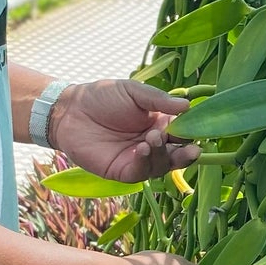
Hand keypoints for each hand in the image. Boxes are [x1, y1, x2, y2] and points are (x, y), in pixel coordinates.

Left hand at [50, 79, 197, 181]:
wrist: (70, 111)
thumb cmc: (102, 97)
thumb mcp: (133, 91)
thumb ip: (159, 100)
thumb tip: (187, 106)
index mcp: (160, 123)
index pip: (184, 133)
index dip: (191, 133)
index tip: (195, 128)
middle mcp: (154, 144)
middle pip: (179, 155)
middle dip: (187, 153)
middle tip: (192, 149)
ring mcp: (140, 159)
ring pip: (163, 165)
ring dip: (164, 154)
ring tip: (153, 138)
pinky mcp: (123, 171)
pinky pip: (142, 173)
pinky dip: (146, 162)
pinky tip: (143, 148)